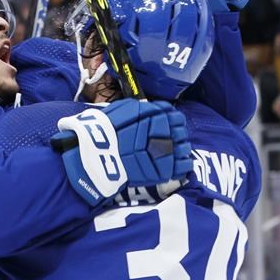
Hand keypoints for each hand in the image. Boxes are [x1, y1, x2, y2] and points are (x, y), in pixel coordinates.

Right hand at [53, 100, 192, 205]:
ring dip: (180, 149)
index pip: (174, 115)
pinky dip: (182, 165)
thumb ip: (141, 110)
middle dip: (176, 135)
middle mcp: (165, 129)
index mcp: (156, 113)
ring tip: (172, 154)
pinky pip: (182, 166)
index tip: (167, 126)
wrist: (95, 155)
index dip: (172, 121)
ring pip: (184, 147)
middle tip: (168, 140)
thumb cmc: (103, 130)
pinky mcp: (164, 170)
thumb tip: (152, 110)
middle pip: (181, 131)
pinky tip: (176, 165)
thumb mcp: (122, 110)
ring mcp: (166, 150)